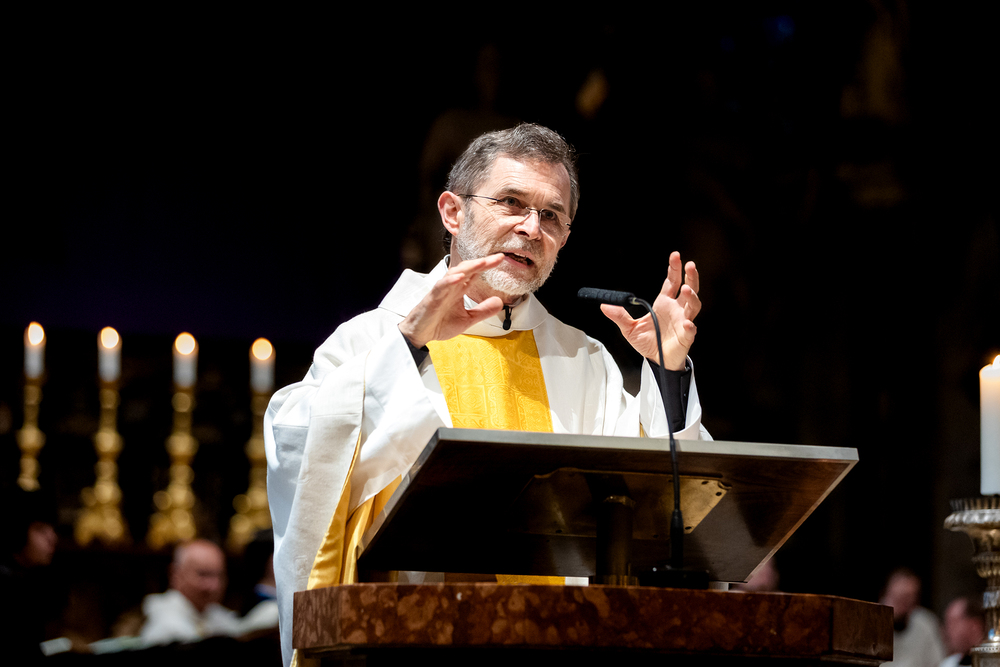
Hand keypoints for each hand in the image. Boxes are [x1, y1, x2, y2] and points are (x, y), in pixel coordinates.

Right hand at [398, 254, 505, 347]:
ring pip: (454, 273)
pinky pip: (441, 286)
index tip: (501, 259)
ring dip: (468, 267)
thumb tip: (500, 302)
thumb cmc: (439, 324)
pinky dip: (450, 281)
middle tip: (497, 257)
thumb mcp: (468, 319)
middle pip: (467, 269)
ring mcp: (441, 291)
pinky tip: (459, 277)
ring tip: (482, 263)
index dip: (487, 265)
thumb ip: (483, 310)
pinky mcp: (432, 298)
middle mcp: (451, 287)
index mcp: (459, 290)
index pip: (475, 273)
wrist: (420, 334)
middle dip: (481, 262)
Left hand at [600, 251, 700, 369]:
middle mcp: (677, 310)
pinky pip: (690, 331)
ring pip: (693, 307)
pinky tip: (688, 323)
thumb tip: (604, 305)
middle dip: (690, 277)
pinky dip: (690, 327)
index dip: (674, 269)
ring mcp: (683, 322)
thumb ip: (619, 316)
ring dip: (691, 297)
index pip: (672, 282)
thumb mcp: (629, 328)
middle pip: (688, 289)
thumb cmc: (648, 342)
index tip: (675, 256)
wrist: (656, 361)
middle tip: (690, 265)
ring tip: (685, 290)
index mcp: (664, 303)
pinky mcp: (685, 337)